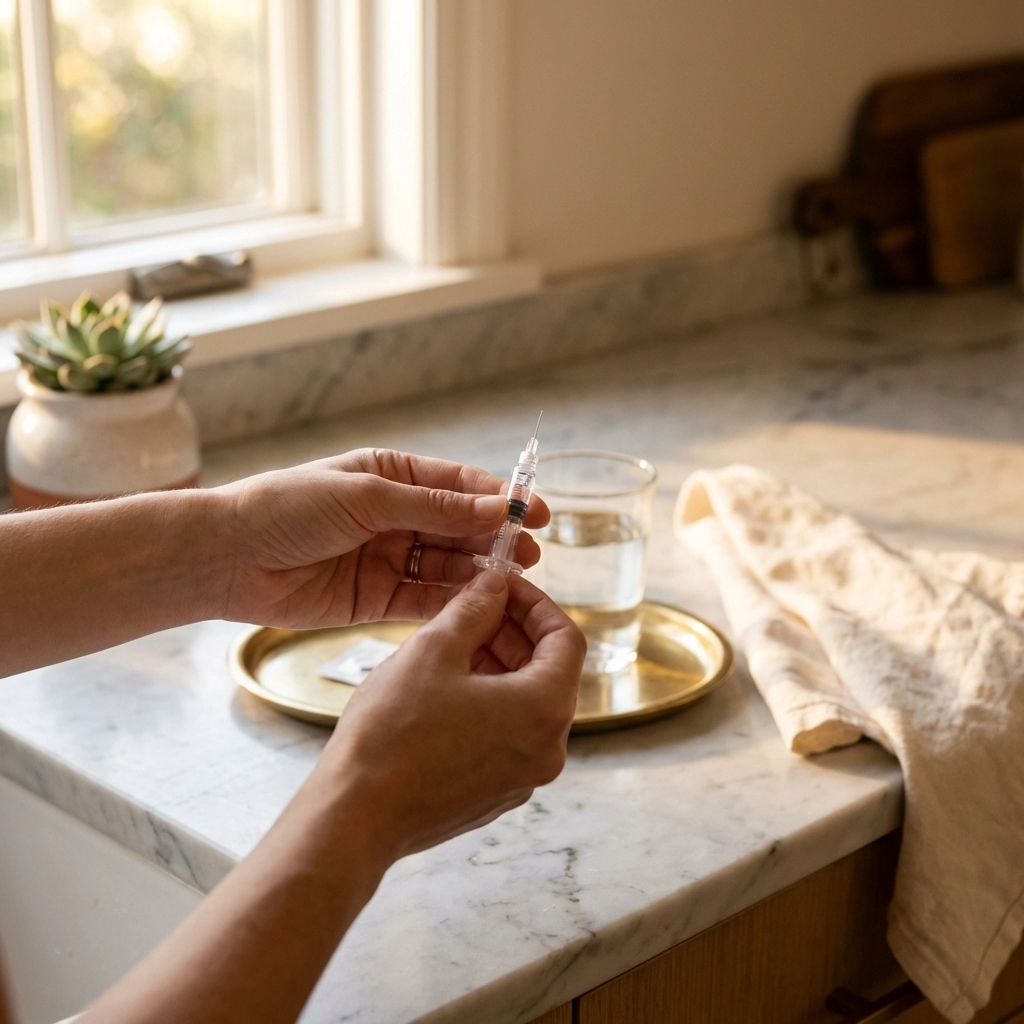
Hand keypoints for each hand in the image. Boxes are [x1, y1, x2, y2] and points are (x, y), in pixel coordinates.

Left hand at [217, 449, 547, 627]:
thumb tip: (498, 507)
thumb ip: (434, 507)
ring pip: (447, 564)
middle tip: (532, 557)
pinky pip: (424, 599)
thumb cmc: (289, 508)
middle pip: (459, 527)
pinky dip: (452, 601)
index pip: (459, 484)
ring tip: (513, 582)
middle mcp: (395, 515)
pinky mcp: (376, 598)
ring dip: (479, 572)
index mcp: (392, 476)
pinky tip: (477, 604)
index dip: (500, 498)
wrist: (228, 557)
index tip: (536, 514)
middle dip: (495, 540)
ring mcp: (388, 557)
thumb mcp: (367, 497)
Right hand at [316, 570, 586, 859]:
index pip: (566, 640)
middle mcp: (547, 750)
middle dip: (514, 633)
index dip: (536, 604)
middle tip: (475, 607)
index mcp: (543, 711)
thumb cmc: (392, 734)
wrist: (355, 816)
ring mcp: (523, 778)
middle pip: (549, 673)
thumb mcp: (433, 650)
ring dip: (499, 666)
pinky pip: (507, 735)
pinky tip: (446, 686)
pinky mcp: (495, 795)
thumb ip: (474, 609)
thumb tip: (494, 585)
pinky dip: (489, 702)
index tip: (503, 586)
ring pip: (526, 704)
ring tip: (453, 643)